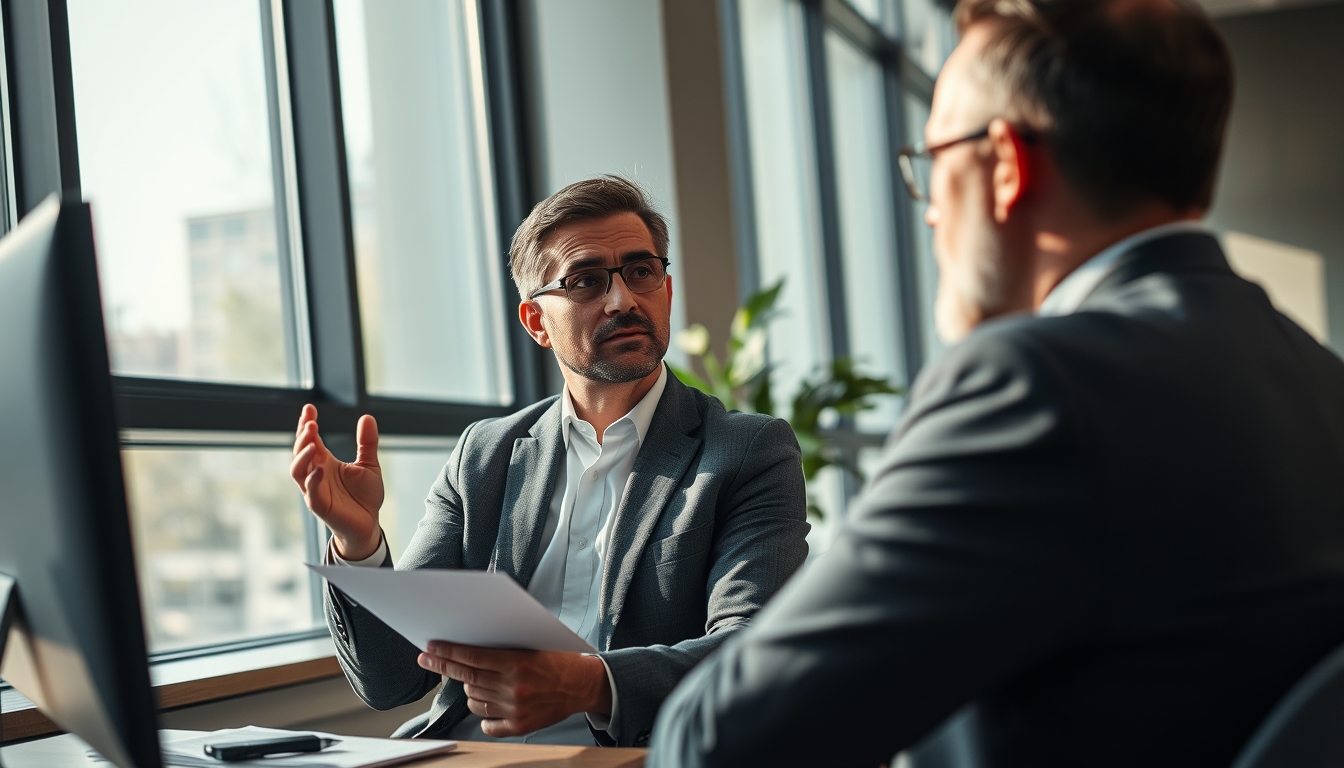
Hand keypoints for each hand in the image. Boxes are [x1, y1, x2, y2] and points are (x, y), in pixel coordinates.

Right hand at [290, 404, 384, 559]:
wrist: (369, 524)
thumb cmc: (365, 496)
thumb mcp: (369, 464)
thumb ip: (367, 443)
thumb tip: (367, 416)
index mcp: (324, 462)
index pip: (310, 440)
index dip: (306, 424)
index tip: (309, 407)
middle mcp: (315, 473)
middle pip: (300, 452)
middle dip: (303, 437)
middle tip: (311, 422)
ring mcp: (315, 490)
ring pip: (298, 471)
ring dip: (303, 456)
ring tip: (312, 443)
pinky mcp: (320, 506)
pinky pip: (311, 493)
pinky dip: (313, 480)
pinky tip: (321, 469)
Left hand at [417, 642, 612, 736]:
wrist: (583, 684)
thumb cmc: (557, 660)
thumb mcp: (531, 646)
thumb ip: (501, 650)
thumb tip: (467, 649)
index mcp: (518, 663)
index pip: (473, 657)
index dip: (448, 652)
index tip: (430, 649)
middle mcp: (514, 687)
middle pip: (468, 678)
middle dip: (444, 666)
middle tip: (426, 659)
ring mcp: (515, 709)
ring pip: (475, 700)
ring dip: (468, 689)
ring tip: (472, 680)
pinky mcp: (519, 726)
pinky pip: (488, 723)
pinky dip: (483, 714)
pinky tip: (486, 703)